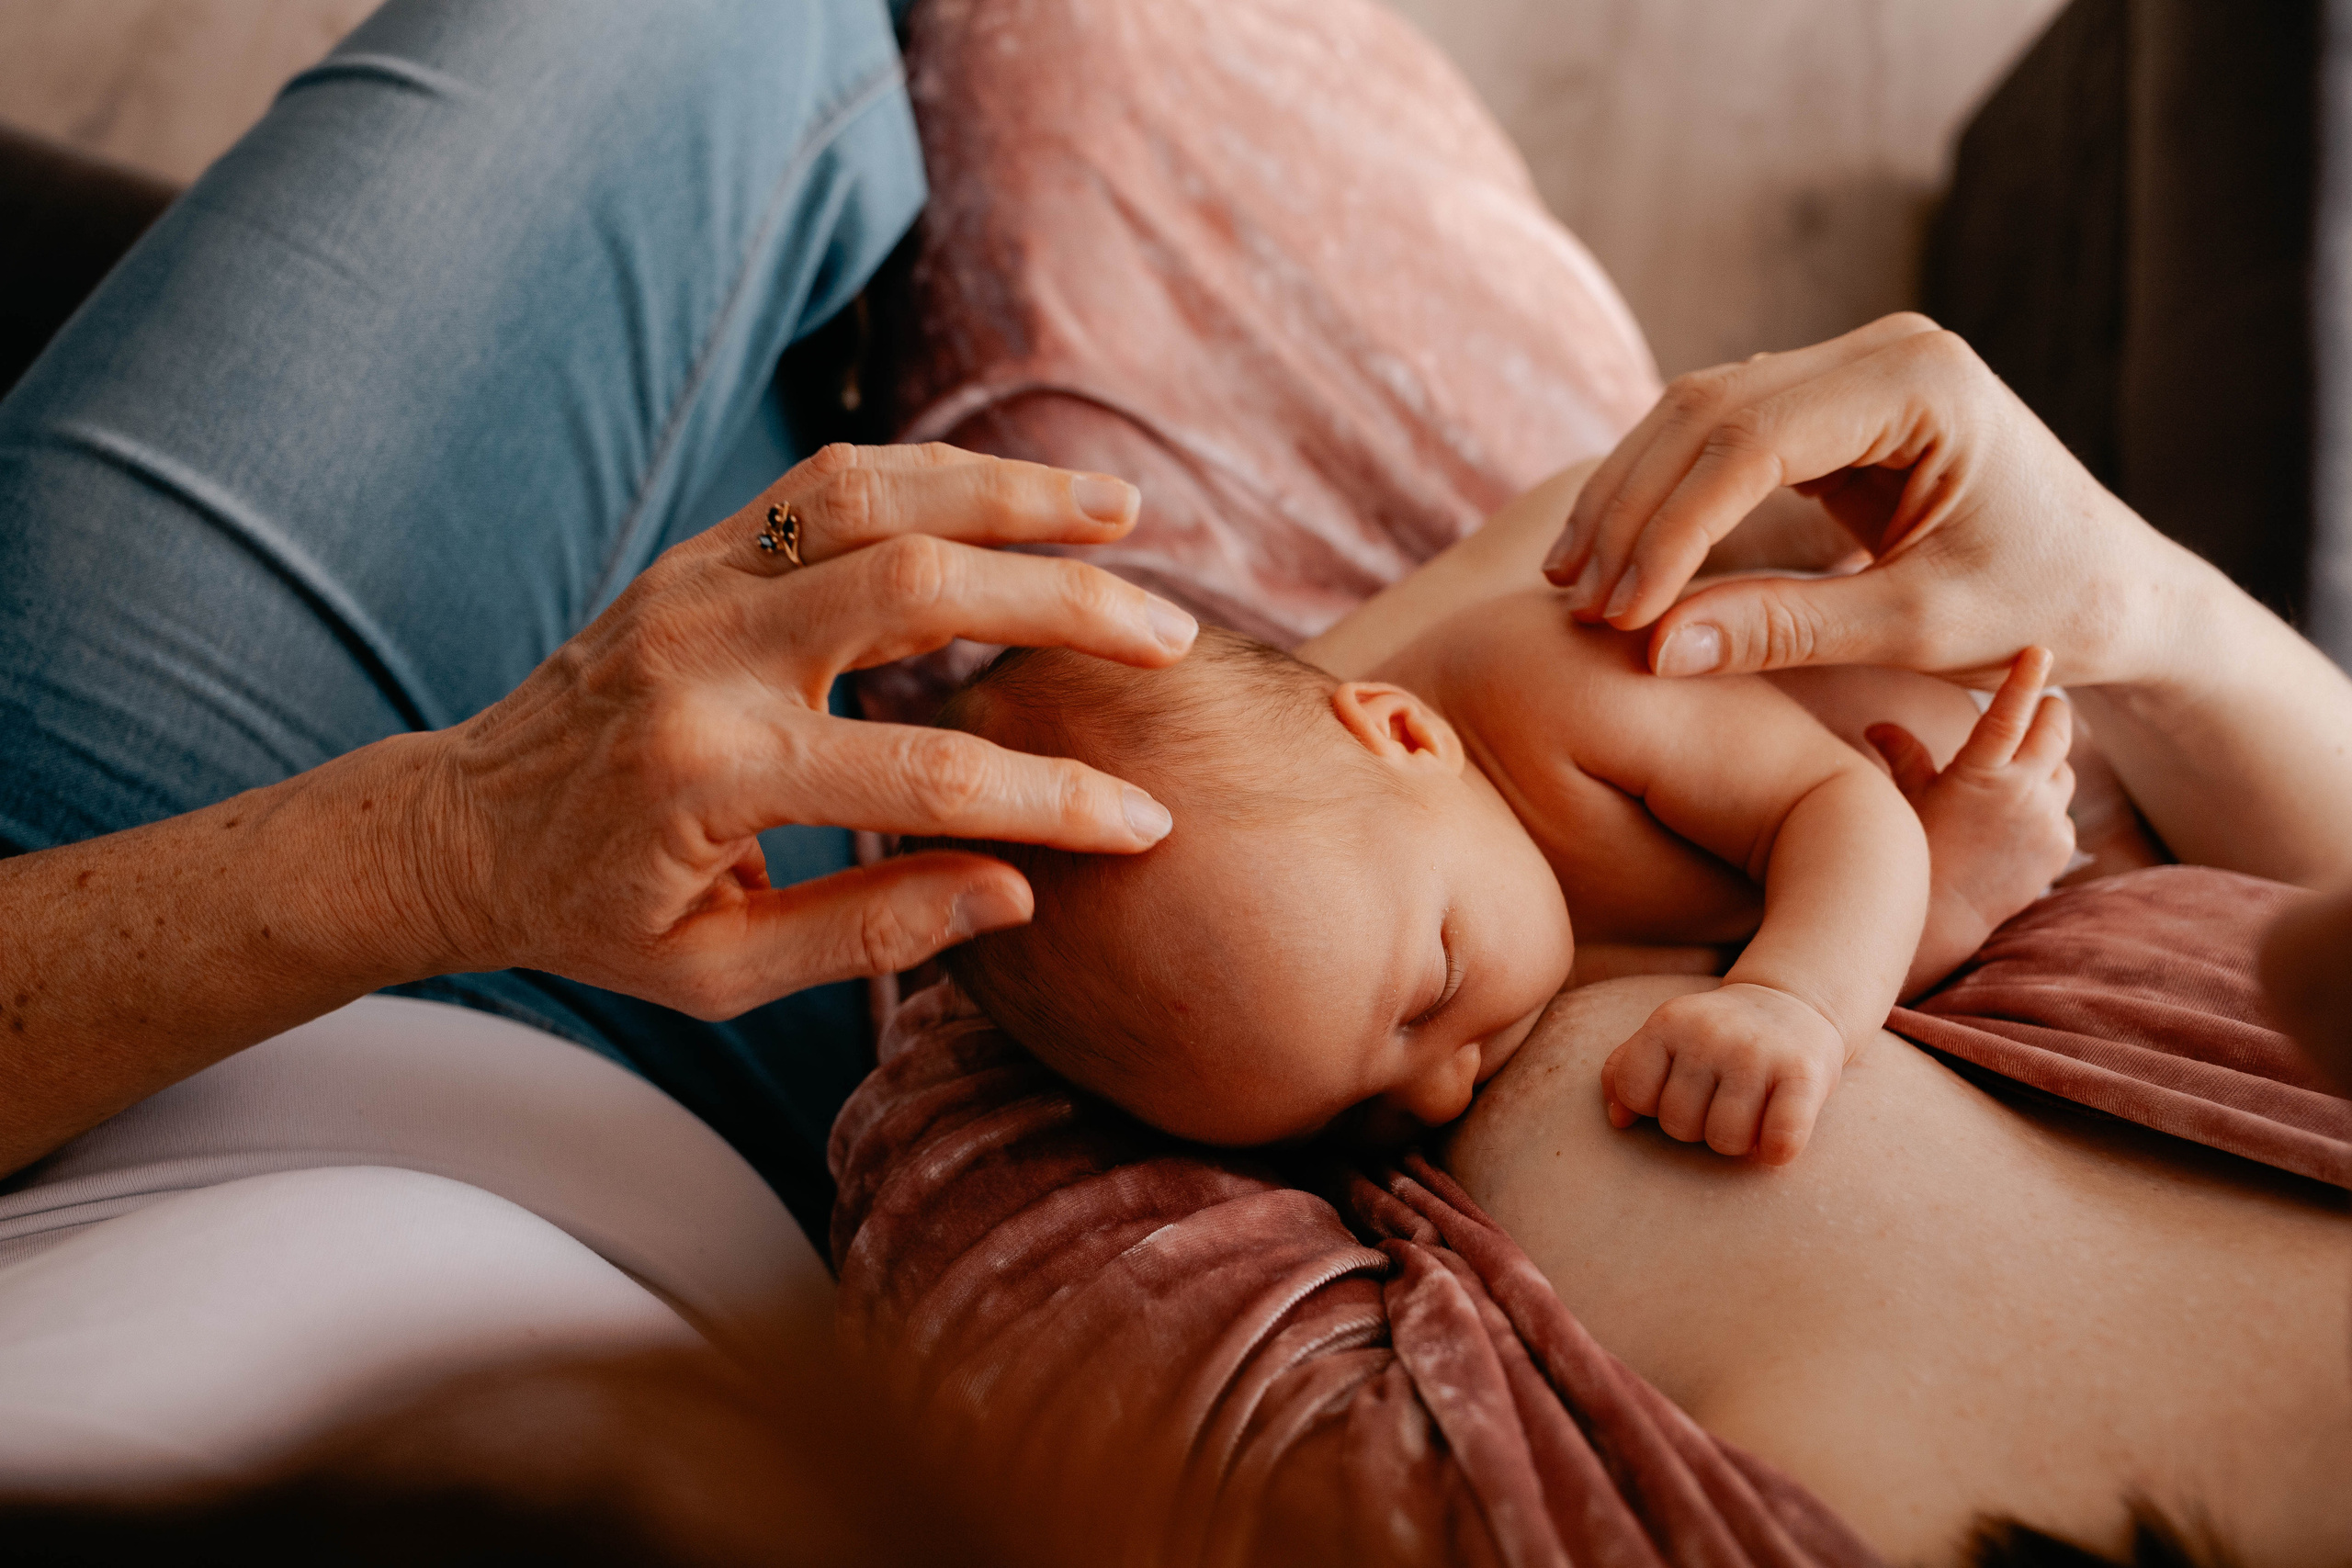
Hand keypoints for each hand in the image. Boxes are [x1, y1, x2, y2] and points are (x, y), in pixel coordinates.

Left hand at [409, 443, 1198, 1018]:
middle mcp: (707, 654)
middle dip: (1065, 609)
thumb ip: (871, 932)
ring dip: (1013, 495)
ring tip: (1123, 511)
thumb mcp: (719, 973)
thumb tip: (1019, 890)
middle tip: (1169, 637)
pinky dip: (934, 473)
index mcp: (712, 773)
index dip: (1052, 799)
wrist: (458, 827)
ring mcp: (698, 582)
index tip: (1147, 819)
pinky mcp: (698, 550)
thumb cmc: (592, 915)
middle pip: (923, 589)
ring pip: (879, 497)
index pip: (926, 776)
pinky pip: (830, 484)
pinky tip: (1014, 492)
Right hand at [1539, 313, 2196, 688]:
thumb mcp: (1918, 630)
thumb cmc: (2046, 611)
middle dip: (1632, 511)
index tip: (1618, 614)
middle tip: (1575, 604)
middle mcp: (1883, 348)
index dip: (1669, 528)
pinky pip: (1720, 437)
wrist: (2116, 591)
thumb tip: (1650, 648)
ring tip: (1575, 586)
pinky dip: (1662, 498)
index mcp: (1922, 381)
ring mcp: (1854, 368)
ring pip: (1697, 415)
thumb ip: (1784, 630)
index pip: (1752, 440)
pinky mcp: (1833, 405)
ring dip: (1631, 500)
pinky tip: (1616, 558)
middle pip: (1708, 410)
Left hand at [1599, 982, 1846, 1164]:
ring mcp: (1756, 1053)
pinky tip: (1775, 1139)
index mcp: (1667, 1022)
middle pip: (1678, 1124)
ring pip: (1725, 1139)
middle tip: (1719, 1104)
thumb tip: (1617, 1120)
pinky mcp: (1802, 1074)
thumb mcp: (1664, 1037)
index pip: (1634, 1091)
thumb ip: (1626, 1070)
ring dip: (1737, 1141)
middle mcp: (1709, 1033)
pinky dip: (1775, 1151)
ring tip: (1748, 1115)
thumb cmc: (1715, 1037)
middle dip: (1696, 1127)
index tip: (1677, 1092)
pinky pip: (1780, 1139)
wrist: (1792, 1004)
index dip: (1652, 1105)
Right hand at [1869, 648, 2076, 996]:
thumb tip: (1879, 726)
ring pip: (2064, 768)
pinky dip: (2046, 806)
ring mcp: (2047, 820)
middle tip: (2044, 702)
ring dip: (2048, 760)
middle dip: (2052, 710)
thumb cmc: (1913, 852)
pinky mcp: (2060, 848)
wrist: (1940, 921)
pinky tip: (2017, 820)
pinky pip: (2063, 811)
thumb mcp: (1906, 799)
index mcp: (1980, 772)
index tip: (2039, 649)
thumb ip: (1902, 755)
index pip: (2011, 711)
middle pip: (2058, 728)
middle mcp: (2023, 791)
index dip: (2026, 676)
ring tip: (2020, 768)